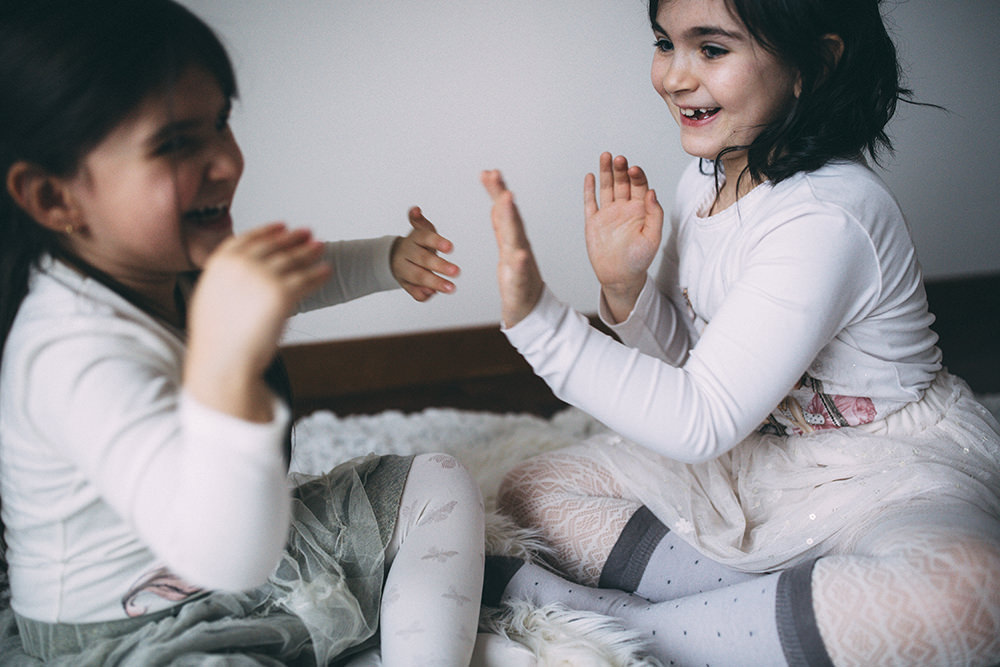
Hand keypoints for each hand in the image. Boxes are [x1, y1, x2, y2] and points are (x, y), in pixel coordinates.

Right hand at [184, 223, 331, 420]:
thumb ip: (226, 279)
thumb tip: (242, 273)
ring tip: (321, 248)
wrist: (223, 361)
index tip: (282, 226)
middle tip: (308, 233)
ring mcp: (263, 276)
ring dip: (310, 252)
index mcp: (221, 262)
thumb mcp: (210, 298)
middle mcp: (242, 264)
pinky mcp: (283, 292)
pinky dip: (318, 275)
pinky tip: (326, 272)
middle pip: (274, 246)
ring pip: (293, 260)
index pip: (249, 238)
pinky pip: (306, 279)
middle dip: (293, 239)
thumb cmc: (217, 339)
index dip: (268, 231)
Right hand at [391, 207, 459, 300]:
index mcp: (414, 239)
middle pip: (422, 260)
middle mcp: (408, 254)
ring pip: (418, 277)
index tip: (450, 247)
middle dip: (440, 266)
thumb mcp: (421, 230)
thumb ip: (420, 221)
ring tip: (451, 288)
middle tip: (457, 271)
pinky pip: (414, 292)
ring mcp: (405, 271)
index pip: (425, 238)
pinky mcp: (406, 285)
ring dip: (435, 283)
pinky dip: (423, 294)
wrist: (396, 258)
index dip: (437, 242)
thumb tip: (415, 210)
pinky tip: (432, 293)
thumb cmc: (417, 244)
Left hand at [481, 169, 542, 327]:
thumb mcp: (506, 242)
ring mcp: (520, 263)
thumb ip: (502, 220)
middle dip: (503, 197)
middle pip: (510, 218)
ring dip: (511, 219)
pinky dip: (520, 262)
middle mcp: (518, 246)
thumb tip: (497, 196)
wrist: (528, 305)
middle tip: (495, 177)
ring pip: (515, 238)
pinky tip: (520, 255)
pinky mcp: (519, 281)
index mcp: (511, 238)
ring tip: (506, 200)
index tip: (488, 172)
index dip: (497, 191)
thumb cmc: (517, 274)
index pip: (503, 211)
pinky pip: (520, 271)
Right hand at [584, 152, 663, 322]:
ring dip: (606, 172)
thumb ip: (655, 214)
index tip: (634, 170)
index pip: (640, 186)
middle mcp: (624, 208)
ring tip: (606, 156)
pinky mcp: (593, 221)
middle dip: (621, 169)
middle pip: (622, 182)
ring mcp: (608, 214)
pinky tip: (591, 176)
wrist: (619, 277)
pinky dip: (590, 189)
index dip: (637, 175)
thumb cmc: (639, 260)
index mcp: (640, 210)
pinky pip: (591, 202)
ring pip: (607, 187)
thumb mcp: (652, 238)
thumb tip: (652, 192)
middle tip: (619, 159)